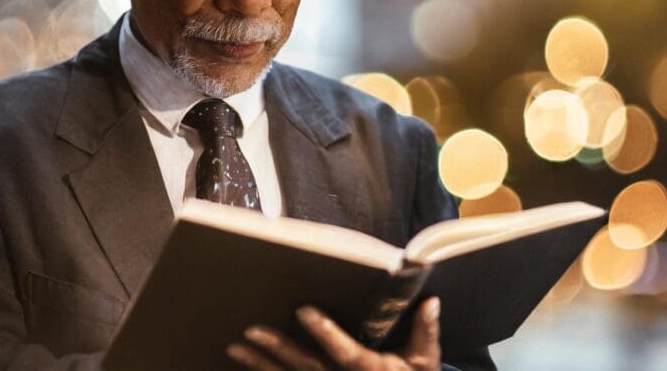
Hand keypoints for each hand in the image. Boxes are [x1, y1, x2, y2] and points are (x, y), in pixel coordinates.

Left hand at [227, 297, 441, 370]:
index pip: (344, 352)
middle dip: (278, 349)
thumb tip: (431, 302)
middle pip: (306, 367)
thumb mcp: (425, 363)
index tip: (303, 310)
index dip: (324, 332)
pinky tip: (240, 366)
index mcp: (369, 370)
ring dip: (259, 365)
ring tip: (235, 347)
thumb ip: (426, 332)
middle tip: (251, 331)